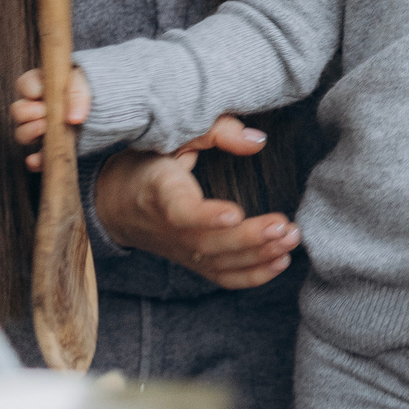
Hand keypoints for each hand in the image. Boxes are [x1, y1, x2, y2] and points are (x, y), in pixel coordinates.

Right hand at [11, 66, 90, 167]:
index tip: (41, 93)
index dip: (30, 88)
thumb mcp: (88, 84)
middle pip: (18, 111)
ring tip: (44, 128)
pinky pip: (37, 159)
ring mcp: (43, 130)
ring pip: (21, 133)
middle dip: (27, 112)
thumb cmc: (98, 89)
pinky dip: (36, 161)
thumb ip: (78, 94)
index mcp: (44, 85)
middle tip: (43, 112)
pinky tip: (36, 161)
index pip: (25, 84)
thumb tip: (74, 119)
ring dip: (29, 132)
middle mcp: (38, 108)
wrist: (112, 112)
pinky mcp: (51, 148)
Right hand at [91, 123, 299, 289]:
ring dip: (259, 256)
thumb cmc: (150, 159)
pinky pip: (222, 276)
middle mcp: (169, 228)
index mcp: (160, 191)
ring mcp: (180, 250)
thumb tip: (257, 141)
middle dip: (249, 239)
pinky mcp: (192, 261)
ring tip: (291, 240)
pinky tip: (281, 261)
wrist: (116, 200)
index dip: (206, 217)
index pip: (180, 212)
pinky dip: (253, 276)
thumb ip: (216, 131)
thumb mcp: (174, 134)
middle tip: (284, 227)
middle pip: (208, 244)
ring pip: (219, 263)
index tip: (235, 213)